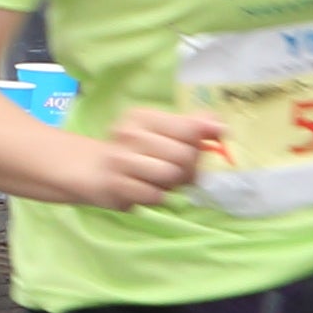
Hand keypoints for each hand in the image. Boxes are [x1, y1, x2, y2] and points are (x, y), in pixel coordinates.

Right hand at [71, 108, 214, 207]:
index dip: (202, 141)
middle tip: (174, 169)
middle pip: (185, 155)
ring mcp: (121, 160)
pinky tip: (146, 190)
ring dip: (172, 183)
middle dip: (187, 168)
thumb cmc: (134, 151)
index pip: (190, 128)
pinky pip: (155, 195)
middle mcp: (130, 134)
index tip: (202, 146)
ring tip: (160, 180)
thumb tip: (221, 126)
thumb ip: (191, 125)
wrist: (91, 170)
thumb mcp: (159, 131)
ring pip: (171, 175)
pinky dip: (157, 196)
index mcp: (143, 117)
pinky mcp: (116, 185)